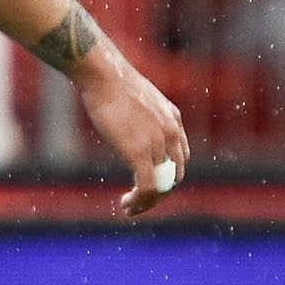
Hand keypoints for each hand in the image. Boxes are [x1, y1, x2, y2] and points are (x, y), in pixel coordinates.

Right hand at [77, 46, 189, 217]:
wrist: (104, 76)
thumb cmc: (112, 82)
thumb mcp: (138, 98)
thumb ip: (142, 116)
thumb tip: (129, 124)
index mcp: (173, 120)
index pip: (180, 159)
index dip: (166, 177)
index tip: (148, 184)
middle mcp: (172, 133)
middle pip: (174, 176)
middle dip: (159, 193)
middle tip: (139, 202)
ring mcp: (158, 143)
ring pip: (162, 186)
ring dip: (147, 202)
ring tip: (130, 209)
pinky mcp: (140, 152)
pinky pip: (148, 187)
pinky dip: (140, 201)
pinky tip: (127, 204)